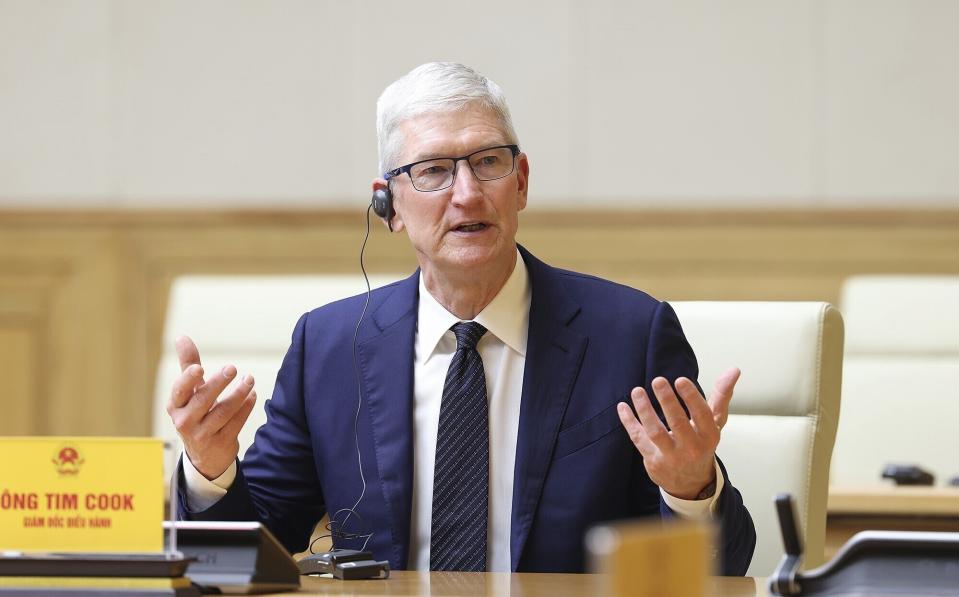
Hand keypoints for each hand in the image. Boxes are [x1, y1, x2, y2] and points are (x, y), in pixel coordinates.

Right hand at [166, 335, 256, 479]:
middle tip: (232, 368)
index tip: (199, 368)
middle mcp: (185, 421)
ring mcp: (202, 434)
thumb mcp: (189, 392)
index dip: (188, 380)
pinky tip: (252, 395)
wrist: (204, 454)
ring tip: (249, 380)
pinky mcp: (220, 443)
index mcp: (176, 405)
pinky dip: (246, 408)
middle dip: (219, 383)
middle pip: (203, 400)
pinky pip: (236, 423)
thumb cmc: (196, 412)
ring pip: (223, 412)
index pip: (180, 391)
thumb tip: (181, 336)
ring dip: (239, 394)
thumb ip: (188, 364)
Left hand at [617, 367, 739, 499]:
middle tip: (658, 380)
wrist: (691, 483)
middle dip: (667, 401)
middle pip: (678, 423)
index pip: (702, 415)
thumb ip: (721, 395)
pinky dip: (629, 422)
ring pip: (655, 432)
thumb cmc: (702, 443)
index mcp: (709, 436)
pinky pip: (638, 438)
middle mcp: (691, 448)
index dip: (692, 397)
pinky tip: (623, 406)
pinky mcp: (652, 460)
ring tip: (637, 391)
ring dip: (644, 410)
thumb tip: (733, 370)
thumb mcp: (715, 423)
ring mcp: (670, 456)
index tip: (680, 380)